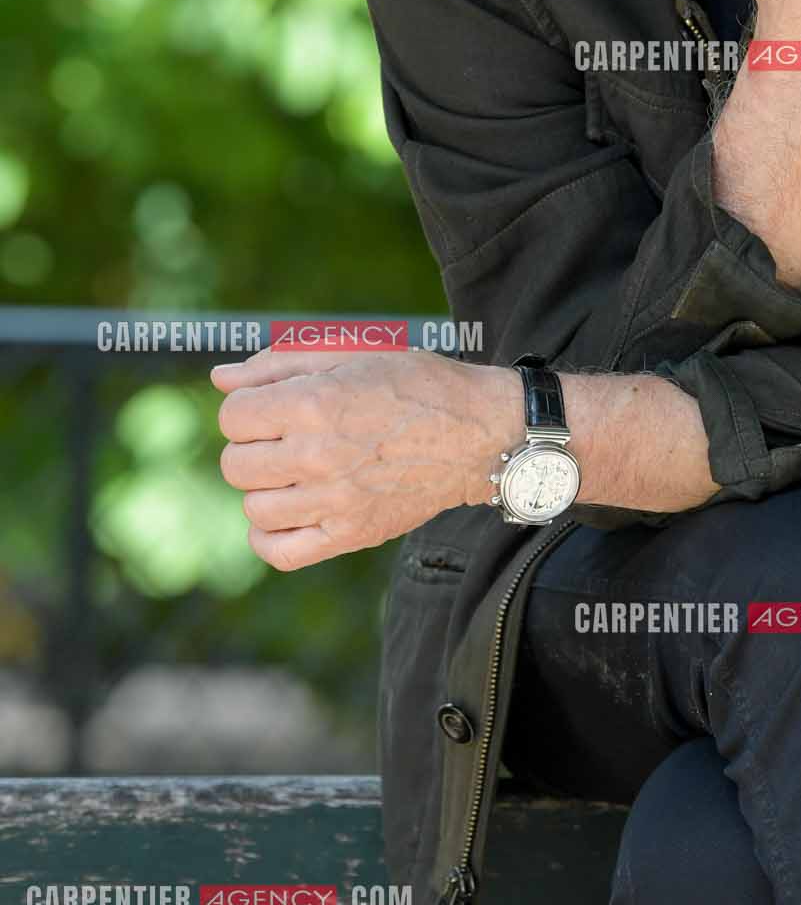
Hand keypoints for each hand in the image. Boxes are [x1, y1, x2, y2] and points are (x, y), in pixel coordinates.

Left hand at [211, 346, 512, 570]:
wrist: (477, 433)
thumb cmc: (416, 384)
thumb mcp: (354, 352)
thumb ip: (281, 362)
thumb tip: (221, 379)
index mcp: (315, 402)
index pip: (233, 416)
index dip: (248, 407)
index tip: (274, 405)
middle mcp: (318, 455)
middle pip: (235, 464)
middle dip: (253, 445)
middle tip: (287, 436)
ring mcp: (334, 501)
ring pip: (253, 507)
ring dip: (265, 486)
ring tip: (295, 470)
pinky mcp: (349, 534)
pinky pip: (279, 552)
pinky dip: (268, 535)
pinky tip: (286, 510)